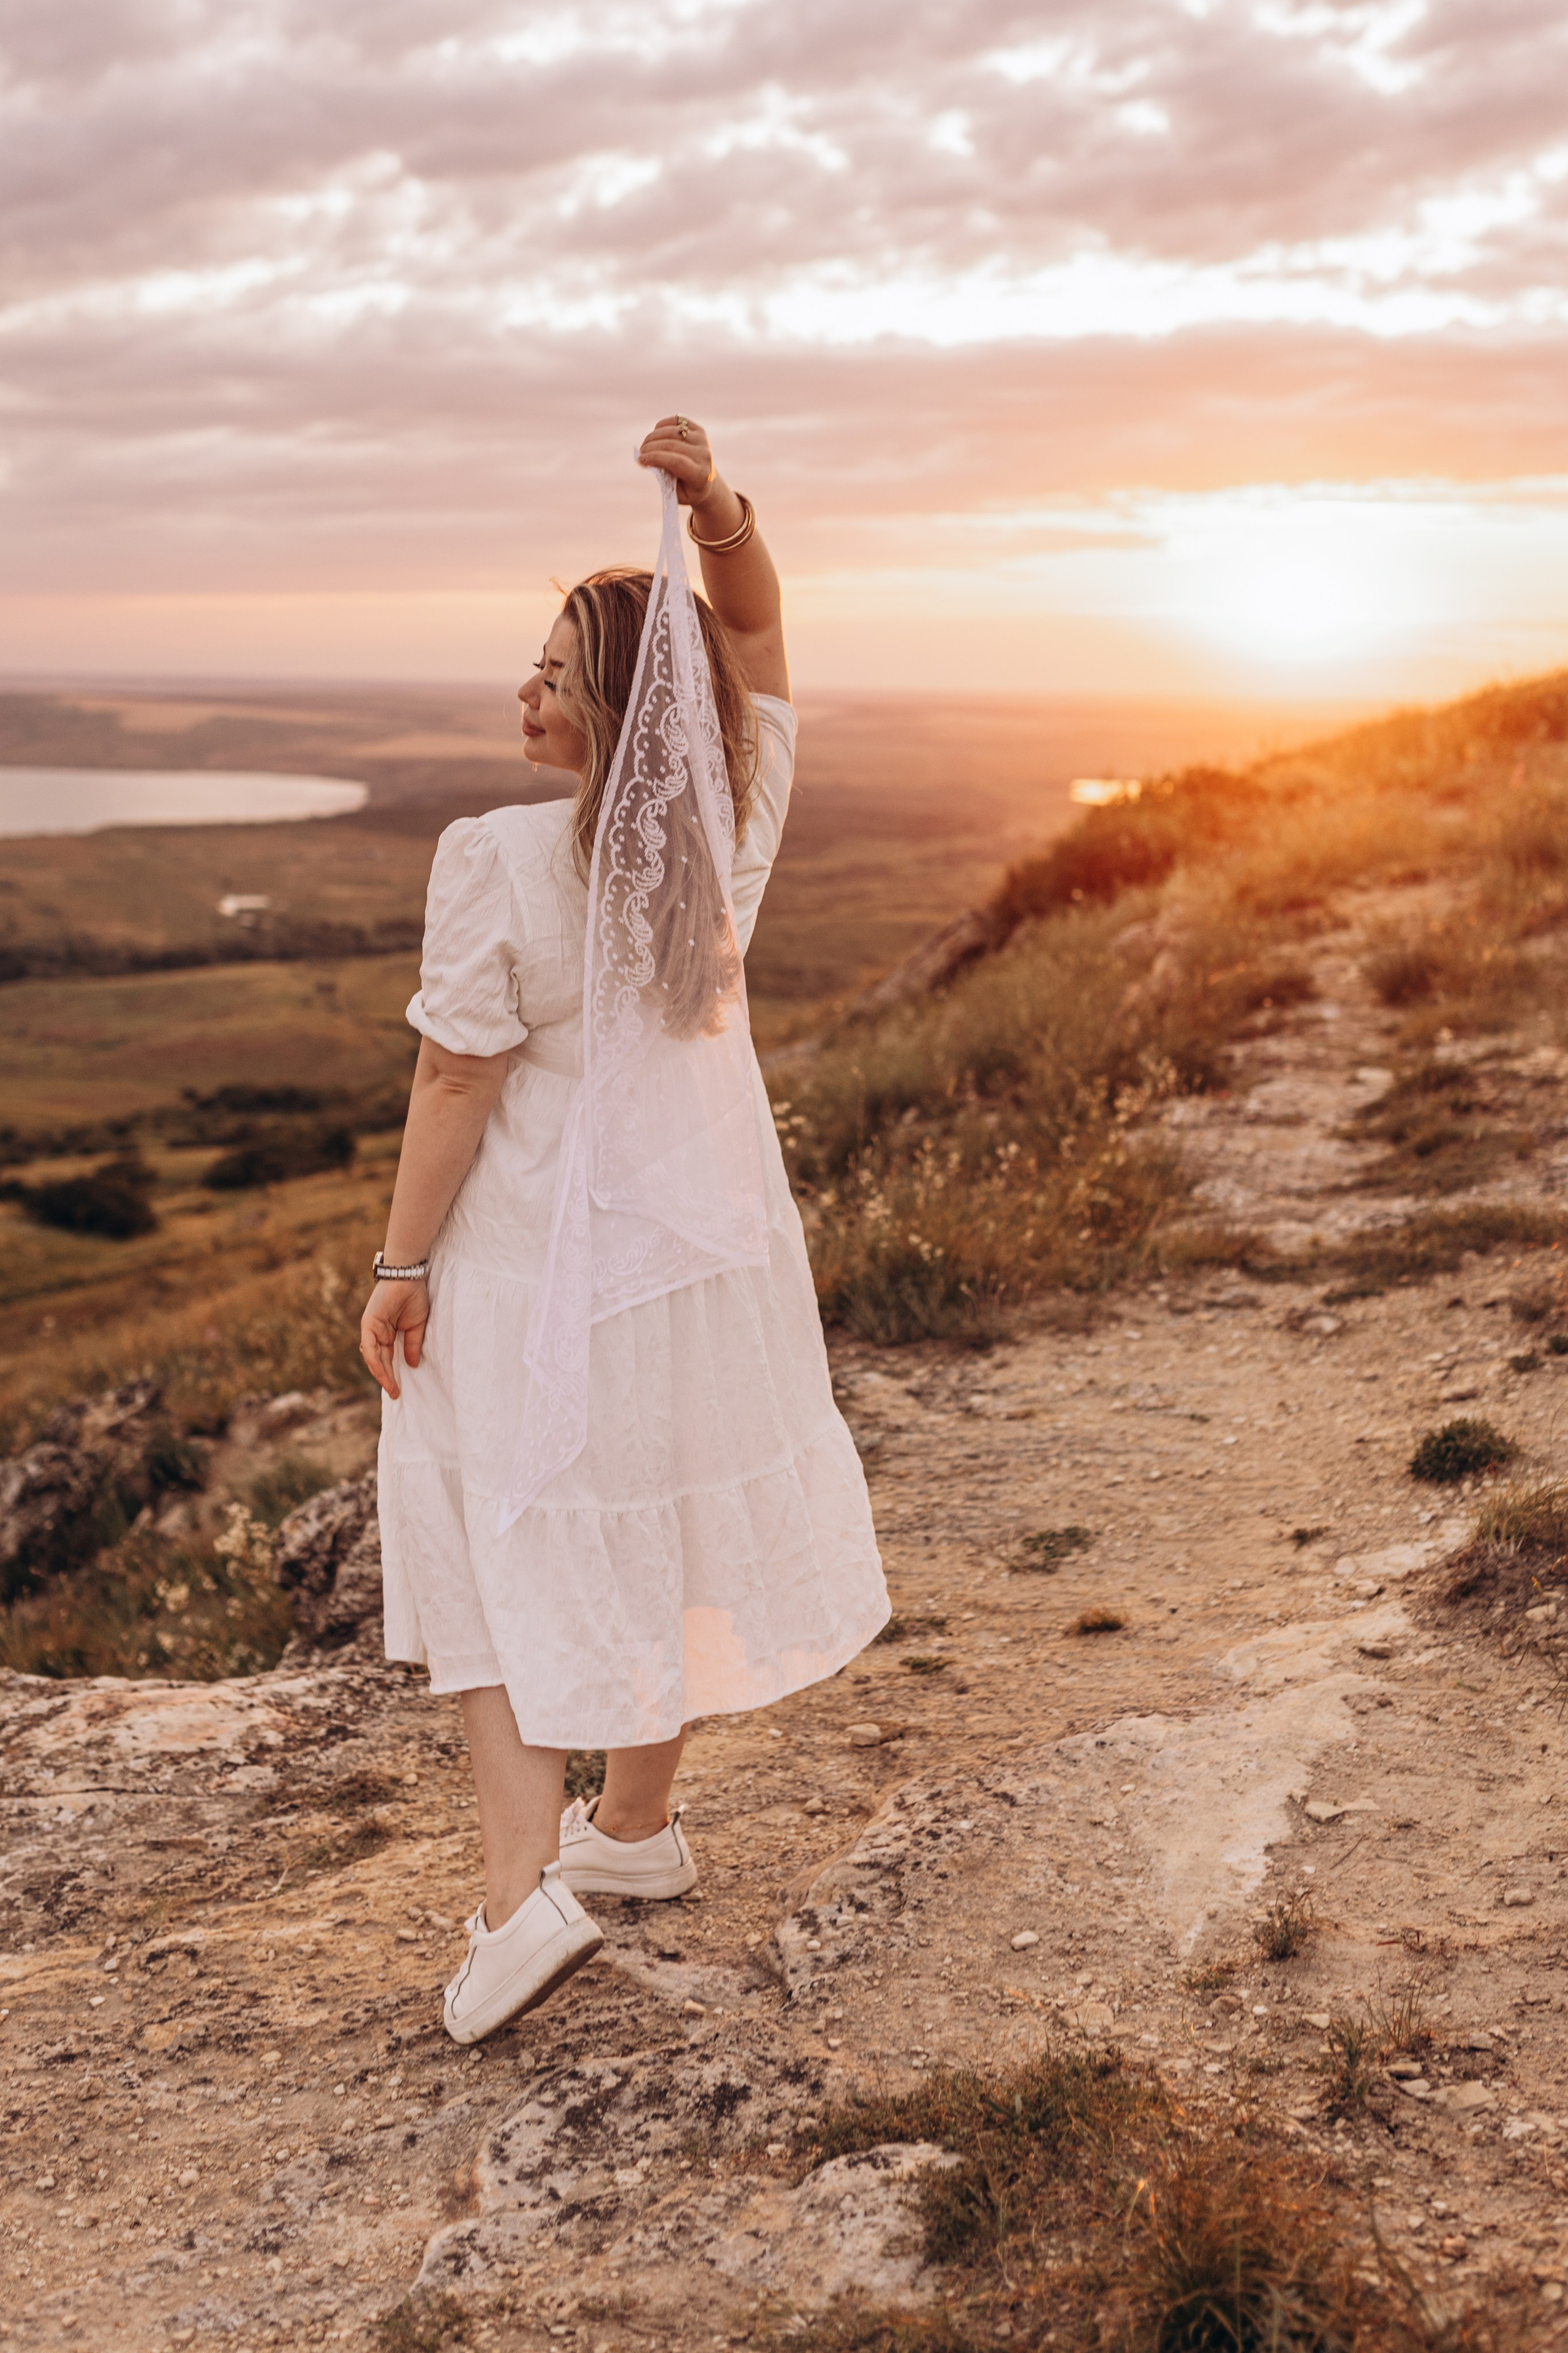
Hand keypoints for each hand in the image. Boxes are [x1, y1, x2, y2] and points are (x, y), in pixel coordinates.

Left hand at [360, 1277, 429, 1401]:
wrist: (408, 1277)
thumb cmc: (414, 1297)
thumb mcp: (417, 1326)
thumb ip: (412, 1345)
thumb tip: (412, 1365)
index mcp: (388, 1334)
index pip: (388, 1358)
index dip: (393, 1374)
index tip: (399, 1390)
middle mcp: (377, 1333)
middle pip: (380, 1361)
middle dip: (387, 1378)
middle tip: (396, 1394)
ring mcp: (371, 1329)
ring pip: (373, 1357)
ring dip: (381, 1374)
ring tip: (391, 1388)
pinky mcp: (368, 1324)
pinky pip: (369, 1347)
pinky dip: (375, 1361)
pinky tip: (382, 1373)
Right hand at [637, 414, 722, 511]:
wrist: (707, 483)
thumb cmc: (688, 491)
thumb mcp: (676, 494)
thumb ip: (665, 480)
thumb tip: (650, 461)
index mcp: (701, 474)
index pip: (676, 462)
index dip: (656, 458)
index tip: (640, 460)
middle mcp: (704, 455)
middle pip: (672, 445)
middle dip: (651, 448)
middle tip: (640, 454)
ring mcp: (702, 440)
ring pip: (672, 431)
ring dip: (654, 436)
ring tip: (645, 446)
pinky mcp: (698, 430)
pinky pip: (676, 421)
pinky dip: (662, 426)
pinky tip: (655, 435)